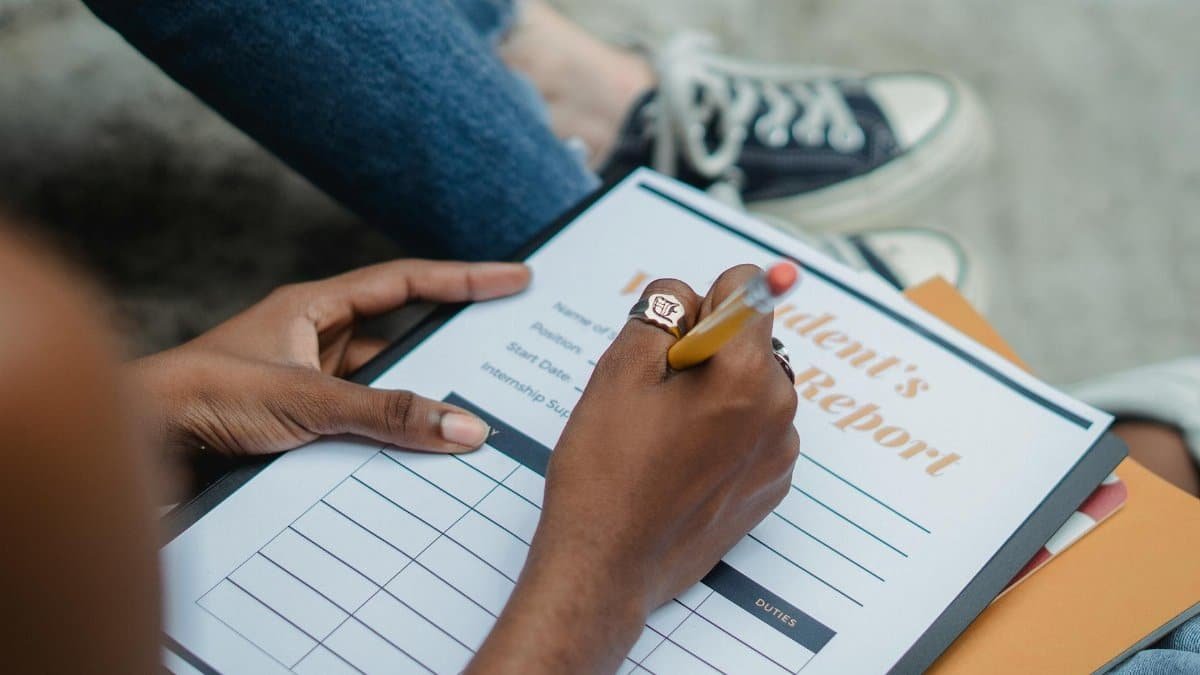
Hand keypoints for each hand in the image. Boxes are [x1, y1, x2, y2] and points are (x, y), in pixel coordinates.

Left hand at [129, 260, 530, 457]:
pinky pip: (362, 423)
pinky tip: (415, 456)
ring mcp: (308, 382)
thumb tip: (463, 427)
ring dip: (417, 402)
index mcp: (315, 307)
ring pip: (383, 386)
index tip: (516, 278)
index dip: (465, 278)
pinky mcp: (299, 423)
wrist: (142, 441)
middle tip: (508, 348)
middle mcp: (315, 338)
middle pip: (403, 334)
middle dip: (453, 343)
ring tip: (472, 416)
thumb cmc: (204, 395)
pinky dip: (388, 436)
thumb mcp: (307, 401)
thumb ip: (388, 415)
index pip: (406, 282)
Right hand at [472, 265, 799, 672]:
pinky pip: (751, 432)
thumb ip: (661, 313)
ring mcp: (779, 454)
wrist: (606, 569)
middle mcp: (780, 410)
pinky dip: (721, 434)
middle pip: (747, 340)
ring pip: (748, 387)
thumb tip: (689, 294)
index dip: (698, 302)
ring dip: (713, 393)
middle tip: (653, 399)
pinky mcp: (770, 487)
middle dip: (705, 352)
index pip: (746, 287)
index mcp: (747, 374)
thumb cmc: (605, 471)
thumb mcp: (618, 371)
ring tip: (661, 438)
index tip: (669, 340)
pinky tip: (677, 466)